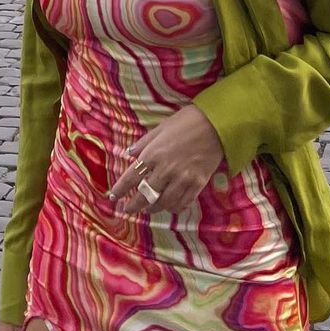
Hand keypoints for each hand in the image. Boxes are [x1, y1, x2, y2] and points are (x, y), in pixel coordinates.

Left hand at [109, 104, 224, 216]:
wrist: (217, 125)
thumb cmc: (187, 121)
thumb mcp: (161, 127)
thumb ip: (144, 142)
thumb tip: (129, 153)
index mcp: (154, 154)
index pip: (131, 177)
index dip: (119, 189)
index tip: (112, 197)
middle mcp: (166, 170)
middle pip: (145, 195)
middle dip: (133, 206)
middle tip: (127, 210)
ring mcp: (182, 179)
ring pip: (163, 203)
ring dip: (153, 208)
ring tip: (148, 208)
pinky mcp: (197, 184)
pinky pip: (182, 203)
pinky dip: (173, 208)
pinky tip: (169, 206)